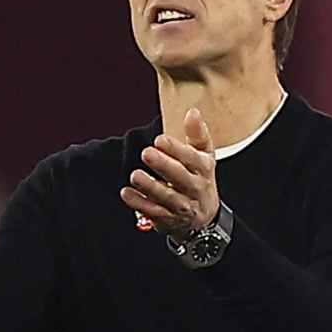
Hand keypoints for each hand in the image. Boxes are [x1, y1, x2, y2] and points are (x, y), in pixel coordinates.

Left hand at [120, 108, 218, 241]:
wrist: (204, 219)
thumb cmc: (200, 179)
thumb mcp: (204, 156)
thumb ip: (197, 134)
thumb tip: (193, 112)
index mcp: (203, 169)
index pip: (192, 159)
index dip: (176, 149)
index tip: (160, 140)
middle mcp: (194, 188)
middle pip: (180, 177)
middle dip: (163, 165)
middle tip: (147, 153)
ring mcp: (181, 205)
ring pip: (166, 197)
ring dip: (149, 186)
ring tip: (135, 175)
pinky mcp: (167, 218)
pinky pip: (153, 212)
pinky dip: (139, 204)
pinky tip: (127, 193)